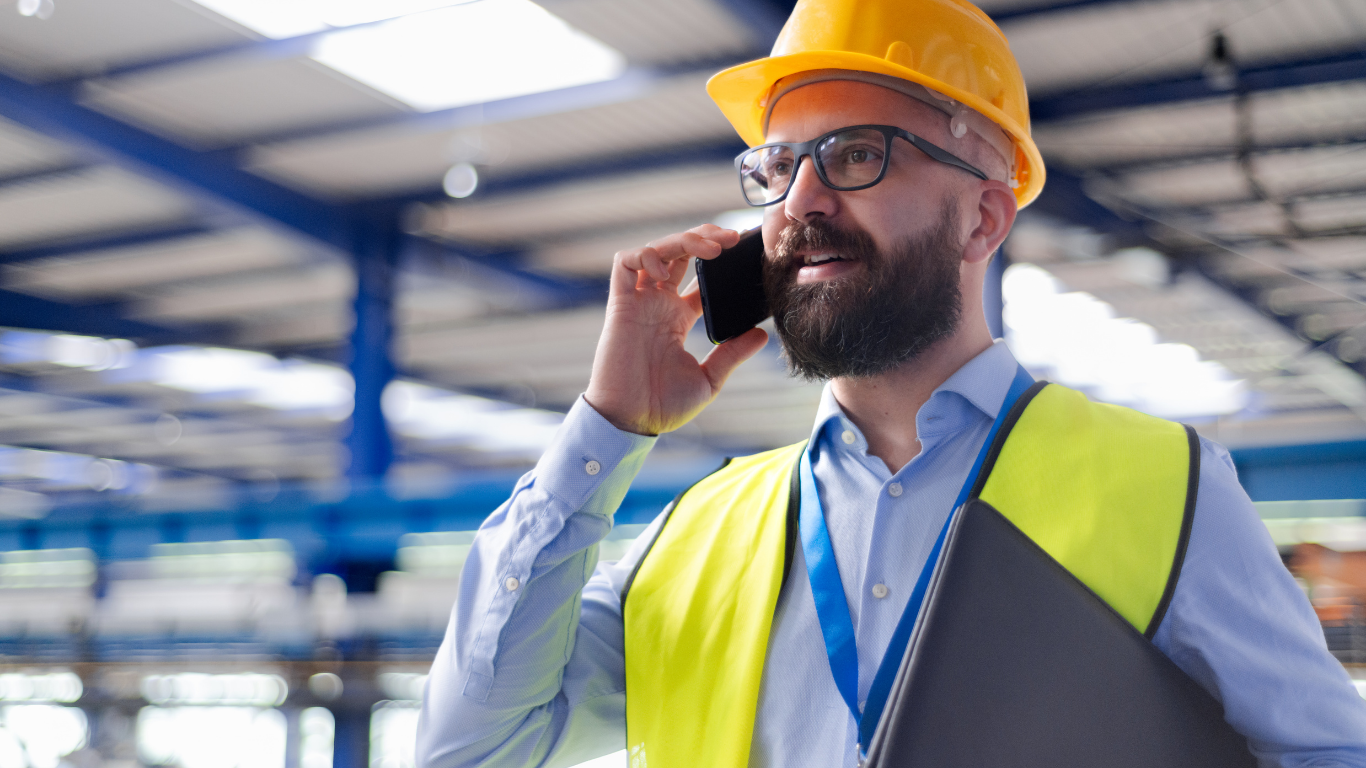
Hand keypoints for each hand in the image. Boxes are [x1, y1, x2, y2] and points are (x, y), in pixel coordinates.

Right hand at [585, 224, 768, 435]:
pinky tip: (666, 270)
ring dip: (682, 240)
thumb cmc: (663, 406)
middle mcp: (659, 304)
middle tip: (733, 238)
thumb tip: (760, 334)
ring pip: (656, 250)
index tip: (746, 252)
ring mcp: (639, 302)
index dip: (720, 262)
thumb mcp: (708, 380)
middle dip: (704, 238)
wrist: (630, 421)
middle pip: (680, 254)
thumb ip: (731, 355)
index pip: (700, 278)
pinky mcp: (620, 304)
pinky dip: (644, 255)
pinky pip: (625, 263)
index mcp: (678, 318)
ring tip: (711, 249)